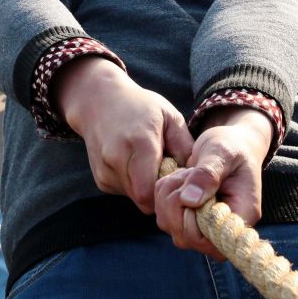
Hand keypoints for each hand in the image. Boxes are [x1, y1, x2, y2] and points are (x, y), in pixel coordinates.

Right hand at [56, 57, 193, 214]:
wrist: (98, 99)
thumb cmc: (140, 106)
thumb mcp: (170, 117)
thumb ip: (186, 147)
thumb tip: (199, 177)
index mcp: (140, 143)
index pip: (152, 193)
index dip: (168, 194)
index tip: (178, 183)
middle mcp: (117, 159)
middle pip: (144, 199)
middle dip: (159, 194)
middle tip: (168, 176)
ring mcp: (105, 170)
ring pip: (134, 198)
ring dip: (146, 188)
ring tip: (150, 166)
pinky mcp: (100, 179)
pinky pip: (125, 192)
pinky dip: (134, 184)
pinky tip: (135, 165)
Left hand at [154, 107, 273, 259]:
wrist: (229, 144)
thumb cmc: (231, 147)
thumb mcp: (222, 153)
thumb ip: (207, 174)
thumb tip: (189, 200)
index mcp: (241, 216)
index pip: (213, 242)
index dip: (193, 221)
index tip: (192, 191)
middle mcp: (222, 228)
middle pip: (186, 237)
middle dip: (175, 203)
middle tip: (186, 175)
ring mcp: (203, 226)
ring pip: (170, 226)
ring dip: (167, 196)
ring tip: (184, 173)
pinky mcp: (187, 218)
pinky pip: (163, 215)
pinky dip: (162, 194)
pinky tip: (177, 177)